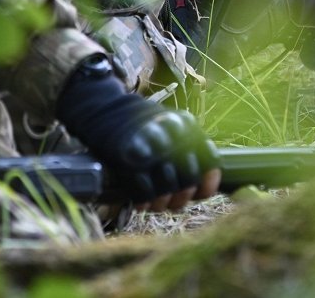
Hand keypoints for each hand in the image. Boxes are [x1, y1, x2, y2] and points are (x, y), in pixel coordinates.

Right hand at [56, 55, 220, 207]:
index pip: (209, 161)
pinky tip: (142, 201)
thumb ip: (192, 152)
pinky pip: (144, 192)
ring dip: (163, 202)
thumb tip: (207, 184)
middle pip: (188, 179)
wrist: (105, 112)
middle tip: (173, 199)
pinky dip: (144, 201)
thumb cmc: (142, 126)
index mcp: (185, 125)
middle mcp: (171, 134)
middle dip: (182, 195)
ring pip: (168, 189)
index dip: (207, 183)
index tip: (198, 191)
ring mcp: (149, 146)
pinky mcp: (128, 158)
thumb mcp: (172, 128)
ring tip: (157, 202)